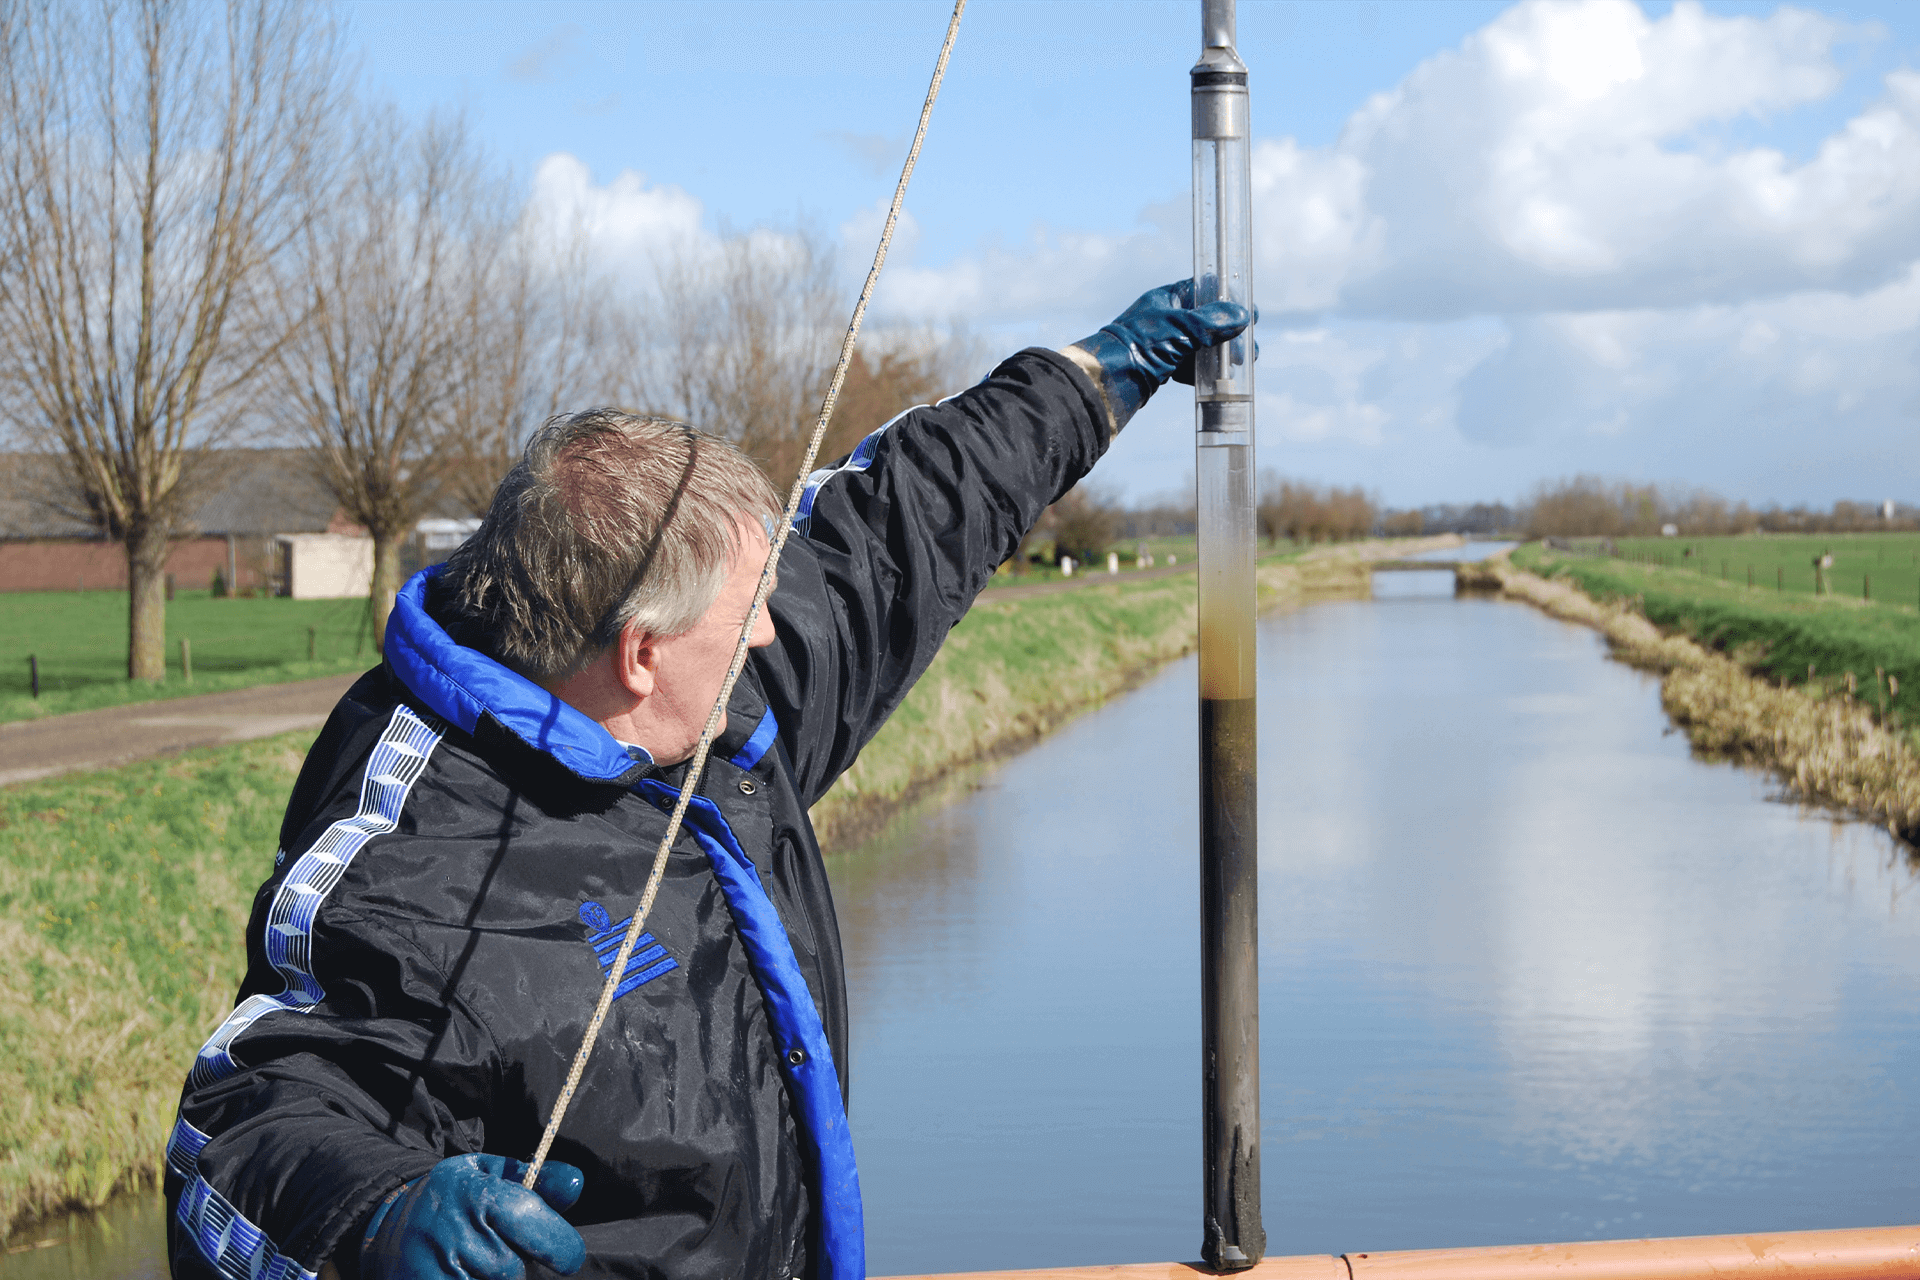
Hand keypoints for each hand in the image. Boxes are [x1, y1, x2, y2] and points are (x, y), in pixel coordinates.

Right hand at [357, 1155, 585, 1279]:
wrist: (391, 1224)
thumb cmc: (457, 1198)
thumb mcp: (493, 1175)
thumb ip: (539, 1180)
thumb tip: (576, 1183)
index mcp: (478, 1194)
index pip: (537, 1225)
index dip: (561, 1247)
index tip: (565, 1256)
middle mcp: (456, 1232)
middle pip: (515, 1270)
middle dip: (519, 1268)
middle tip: (502, 1253)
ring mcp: (438, 1268)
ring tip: (480, 1265)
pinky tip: (469, 1274)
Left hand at [1065, 280, 1252, 429]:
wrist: (1108, 379)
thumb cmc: (1140, 344)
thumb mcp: (1180, 328)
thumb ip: (1212, 321)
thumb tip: (1242, 315)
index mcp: (1169, 299)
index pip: (1206, 291)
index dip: (1228, 300)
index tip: (1249, 313)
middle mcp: (1168, 319)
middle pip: (1208, 322)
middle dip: (1231, 334)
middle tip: (1248, 349)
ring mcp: (1165, 343)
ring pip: (1202, 346)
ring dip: (1222, 354)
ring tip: (1240, 364)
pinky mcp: (1163, 367)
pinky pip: (1190, 366)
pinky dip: (1205, 372)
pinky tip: (1221, 379)